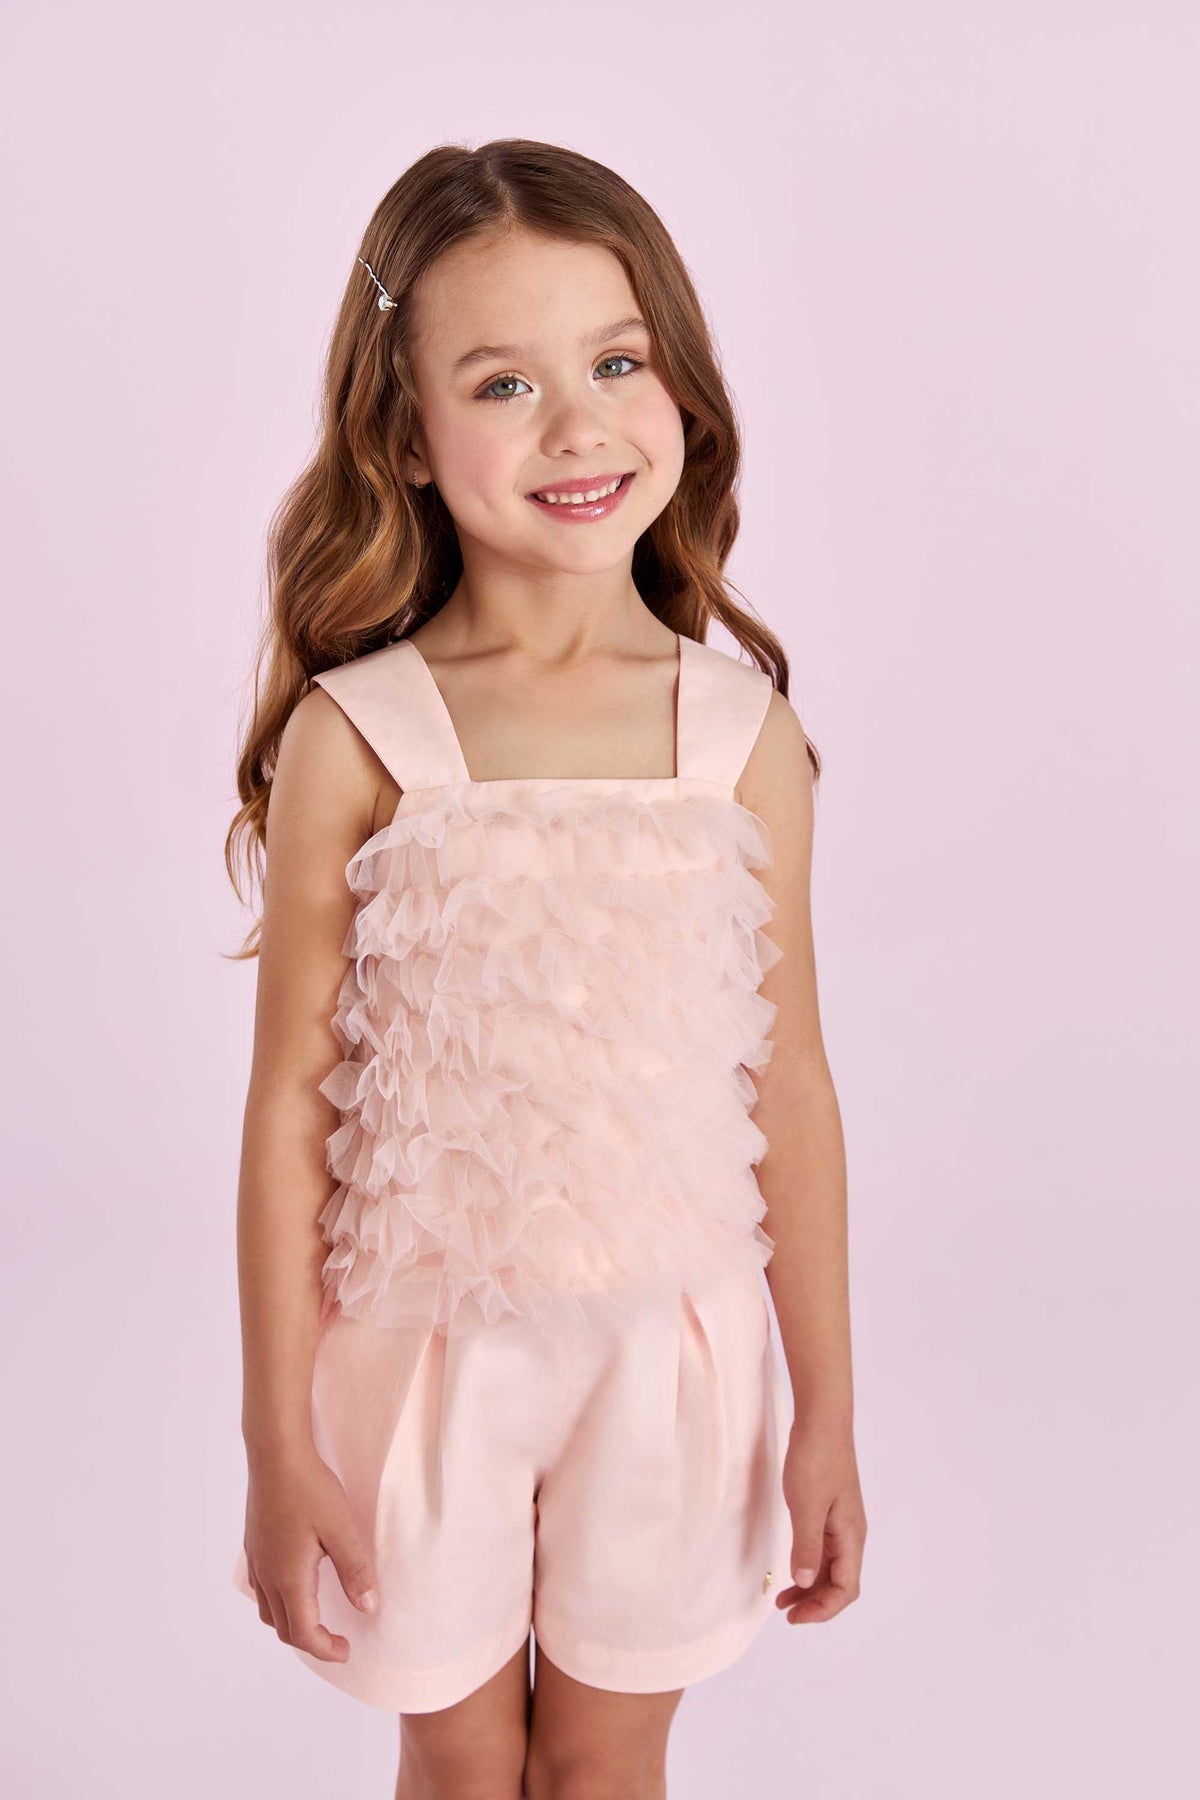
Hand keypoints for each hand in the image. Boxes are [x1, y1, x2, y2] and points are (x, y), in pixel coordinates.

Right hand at [240, 1442, 378, 1662]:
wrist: (275, 1454)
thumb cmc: (310, 1488)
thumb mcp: (341, 1528)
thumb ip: (354, 1571)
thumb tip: (367, 1607)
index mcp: (289, 1577)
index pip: (303, 1632)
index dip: (325, 1649)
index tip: (346, 1651)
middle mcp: (267, 1575)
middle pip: (283, 1628)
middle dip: (310, 1642)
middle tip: (337, 1641)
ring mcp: (256, 1560)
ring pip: (268, 1611)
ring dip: (291, 1624)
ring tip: (316, 1619)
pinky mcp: (253, 1545)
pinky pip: (261, 1589)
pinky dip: (279, 1602)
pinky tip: (295, 1586)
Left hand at [775, 1416, 866, 1624]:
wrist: (822, 1419)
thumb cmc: (816, 1459)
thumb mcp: (806, 1506)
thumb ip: (807, 1547)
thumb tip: (806, 1583)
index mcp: (851, 1536)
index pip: (846, 1588)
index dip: (823, 1610)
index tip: (794, 1617)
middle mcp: (851, 1533)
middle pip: (840, 1582)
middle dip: (816, 1603)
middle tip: (785, 1612)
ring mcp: (842, 1521)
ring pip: (832, 1567)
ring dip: (811, 1587)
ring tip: (784, 1598)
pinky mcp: (831, 1509)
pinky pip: (825, 1549)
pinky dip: (810, 1565)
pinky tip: (794, 1567)